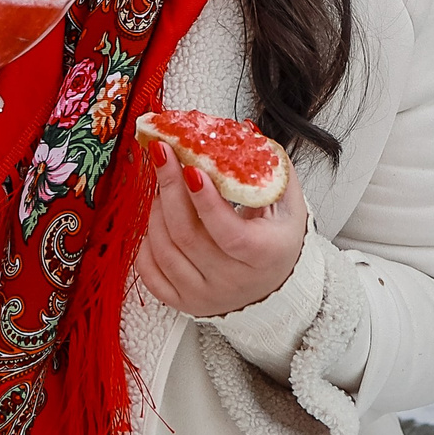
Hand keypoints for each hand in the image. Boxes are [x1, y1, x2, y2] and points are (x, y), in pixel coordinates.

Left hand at [132, 140, 309, 317]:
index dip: (206, 201)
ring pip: (165, 250)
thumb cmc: (276, 240)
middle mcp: (233, 281)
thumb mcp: (288, 204)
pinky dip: (146, 242)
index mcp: (264, 255)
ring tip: (163, 184)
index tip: (191, 168)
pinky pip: (150, 272)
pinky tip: (157, 220)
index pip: (229, 233)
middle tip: (163, 154)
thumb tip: (245, 132)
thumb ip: (271, 169)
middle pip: (188, 235)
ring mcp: (205, 296)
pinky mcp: (183, 302)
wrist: (272, 287)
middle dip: (170, 188)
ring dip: (157, 209)